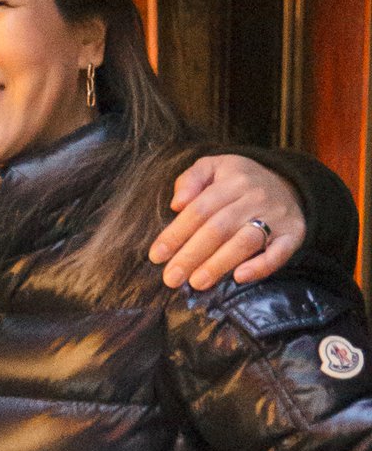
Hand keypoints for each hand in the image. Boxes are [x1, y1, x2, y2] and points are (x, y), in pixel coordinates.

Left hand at [149, 158, 303, 290]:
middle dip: (191, 255)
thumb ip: (191, 179)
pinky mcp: (293, 234)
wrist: (289, 183)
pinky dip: (261, 266)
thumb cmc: (239, 181)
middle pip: (218, 228)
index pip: (199, 209)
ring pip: (245, 242)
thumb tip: (177, 204)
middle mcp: (255, 197)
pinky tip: (239, 277)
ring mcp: (276, 216)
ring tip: (196, 283)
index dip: (175, 234)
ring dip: (219, 264)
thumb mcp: (214, 167)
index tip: (156, 256)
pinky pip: (279, 253)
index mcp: (232, 180)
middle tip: (171, 278)